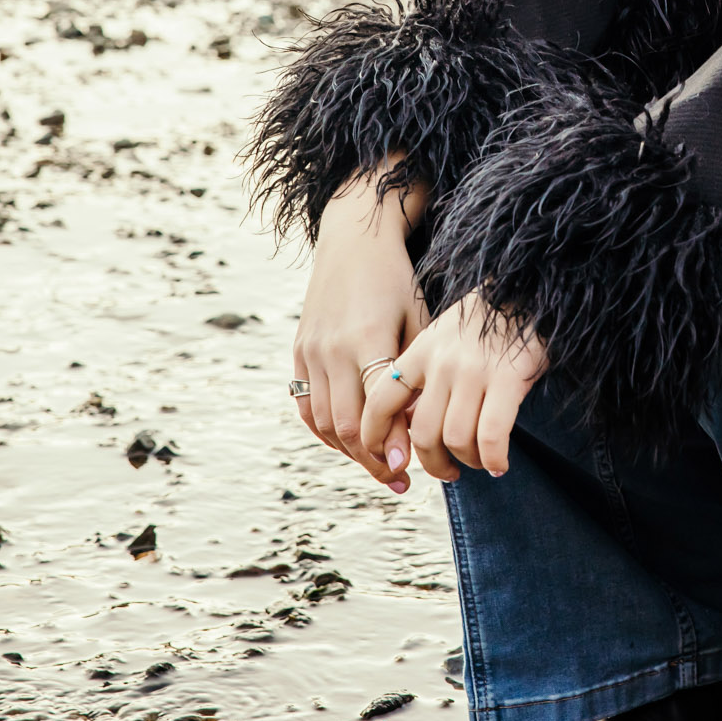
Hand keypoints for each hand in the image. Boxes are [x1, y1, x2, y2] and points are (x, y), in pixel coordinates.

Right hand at [292, 167, 431, 493]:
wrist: (353, 240)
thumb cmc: (398, 280)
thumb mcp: (418, 319)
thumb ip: (415, 370)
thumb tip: (422, 426)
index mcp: (367, 339)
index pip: (376, 410)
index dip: (393, 444)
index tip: (412, 471)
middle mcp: (332, 349)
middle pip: (346, 425)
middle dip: (374, 460)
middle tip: (400, 479)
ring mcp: (310, 351)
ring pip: (323, 422)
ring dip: (350, 452)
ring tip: (380, 466)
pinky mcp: (299, 350)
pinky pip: (306, 406)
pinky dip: (325, 431)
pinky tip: (350, 443)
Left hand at [361, 290, 547, 482]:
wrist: (529, 290)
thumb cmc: (486, 323)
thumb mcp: (443, 338)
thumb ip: (425, 375)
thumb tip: (413, 428)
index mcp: (421, 351)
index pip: (382, 400)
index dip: (377, 437)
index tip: (390, 460)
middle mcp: (442, 362)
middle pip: (423, 433)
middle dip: (434, 464)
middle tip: (448, 471)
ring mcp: (474, 371)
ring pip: (456, 439)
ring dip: (468, 462)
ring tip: (480, 462)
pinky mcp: (509, 379)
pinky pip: (491, 436)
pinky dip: (494, 458)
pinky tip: (500, 463)